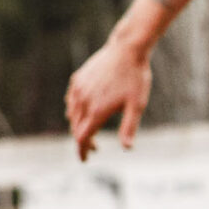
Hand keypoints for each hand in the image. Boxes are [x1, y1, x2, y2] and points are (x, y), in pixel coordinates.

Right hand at [65, 40, 151, 160]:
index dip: (83, 150)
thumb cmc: (136, 78)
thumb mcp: (137, 105)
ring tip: (90, 129)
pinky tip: (85, 110)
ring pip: (72, 115)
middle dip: (83, 140)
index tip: (85, 159)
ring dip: (79, 126)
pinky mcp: (77, 80)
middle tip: (95, 147)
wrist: (127, 49)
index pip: (83, 138)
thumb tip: (127, 148)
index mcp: (97, 111)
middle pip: (76, 129)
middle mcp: (83, 102)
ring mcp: (78, 90)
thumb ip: (129, 127)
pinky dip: (75, 110)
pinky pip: (71, 100)